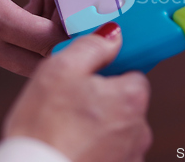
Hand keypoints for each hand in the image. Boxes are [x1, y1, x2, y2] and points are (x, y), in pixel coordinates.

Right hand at [3, 23, 151, 161]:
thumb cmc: (46, 129)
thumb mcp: (62, 69)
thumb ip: (92, 46)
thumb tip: (112, 34)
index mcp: (131, 98)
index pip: (133, 73)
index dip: (108, 72)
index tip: (89, 76)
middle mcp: (139, 129)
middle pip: (124, 103)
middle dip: (102, 100)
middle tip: (71, 101)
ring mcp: (130, 155)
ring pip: (115, 130)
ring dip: (97, 127)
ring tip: (66, 128)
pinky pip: (109, 152)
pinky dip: (94, 148)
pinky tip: (70, 145)